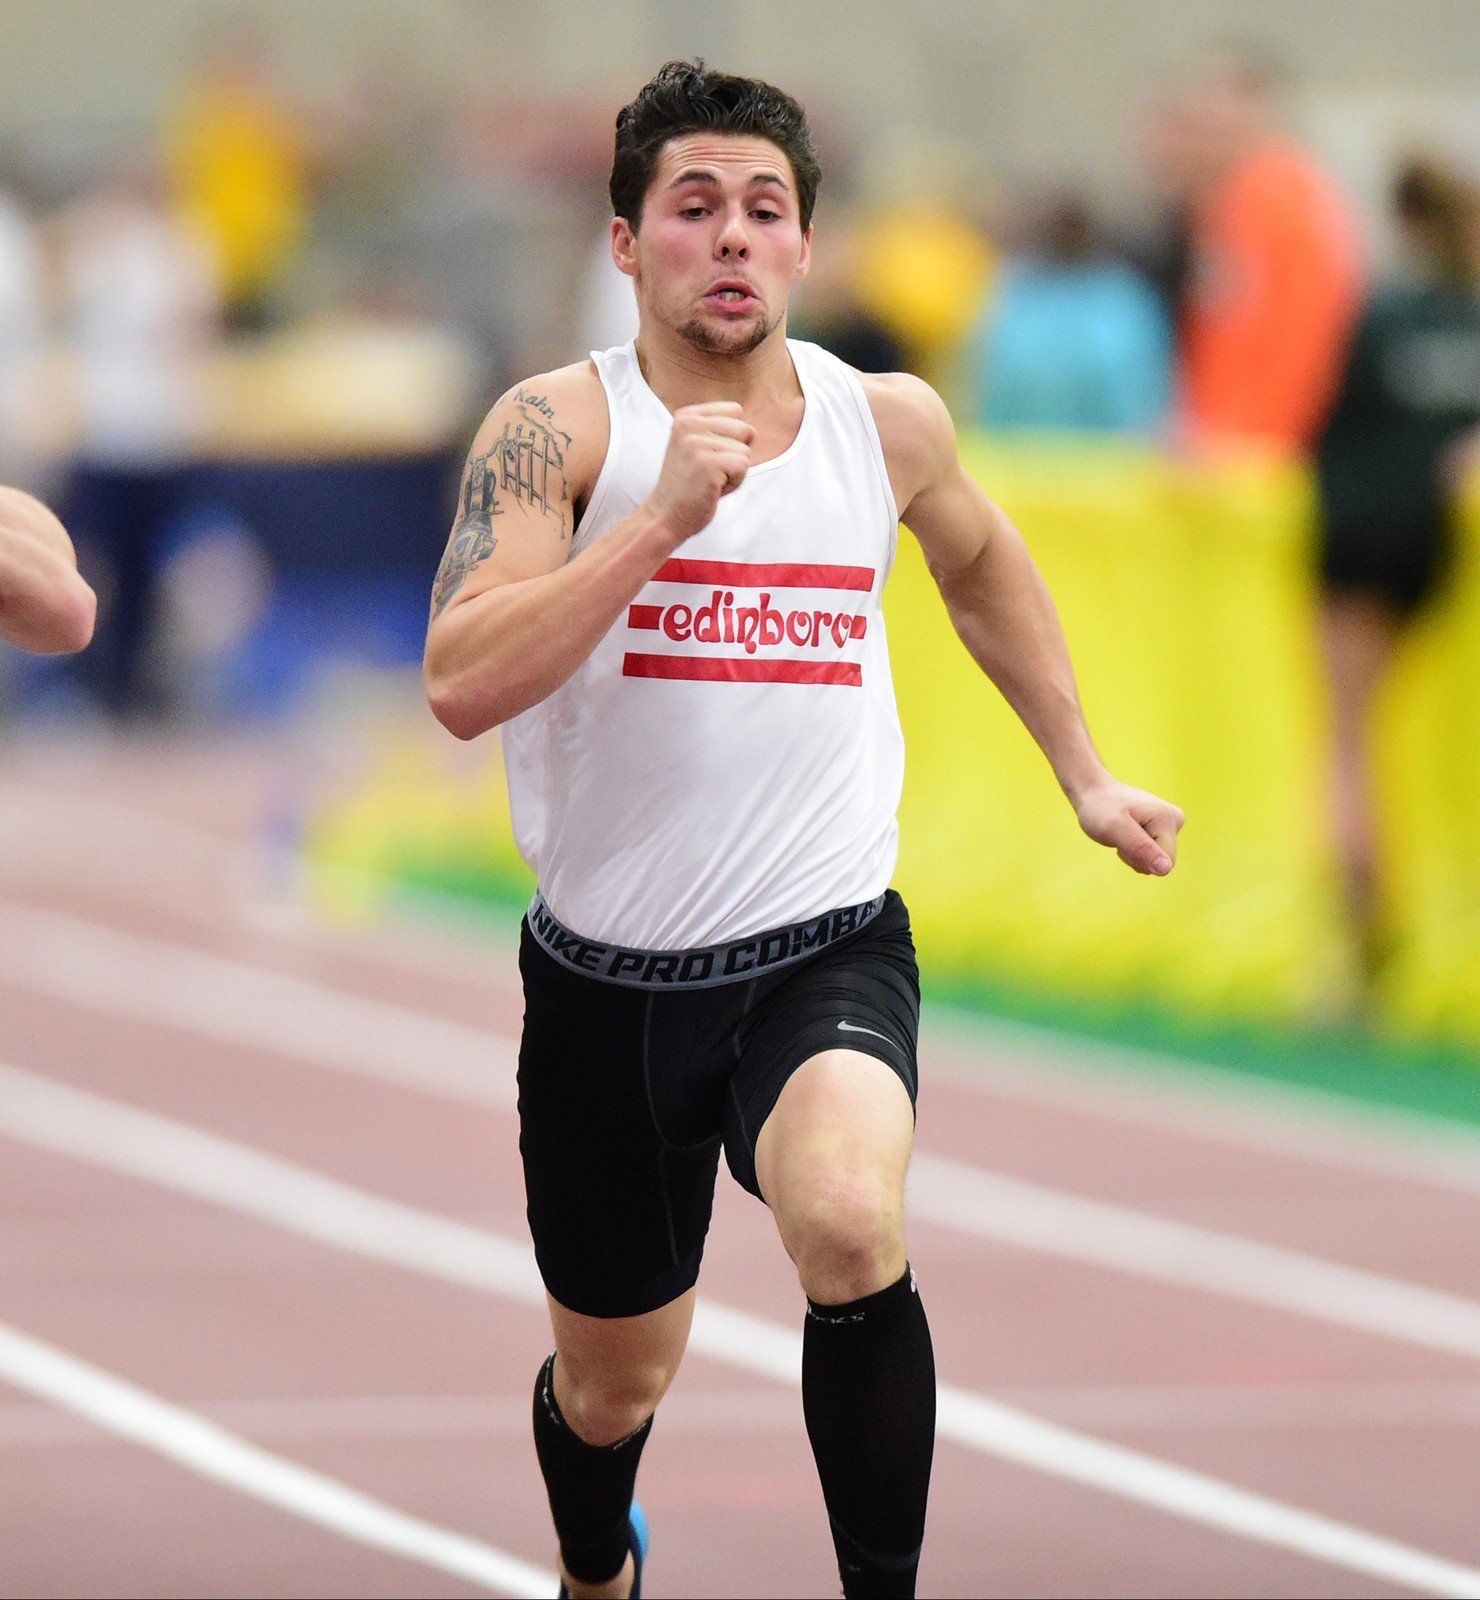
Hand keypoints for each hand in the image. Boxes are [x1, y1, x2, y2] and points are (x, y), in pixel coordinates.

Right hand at [646, 401, 755, 544]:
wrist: (665, 515)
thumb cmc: (687, 485)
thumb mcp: (702, 449)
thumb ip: (728, 434)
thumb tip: (753, 431)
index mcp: (686, 416)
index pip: (734, 411)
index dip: (730, 437)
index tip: (706, 455)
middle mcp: (689, 425)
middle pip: (742, 429)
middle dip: (733, 454)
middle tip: (708, 471)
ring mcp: (697, 443)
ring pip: (744, 450)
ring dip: (733, 472)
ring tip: (708, 481)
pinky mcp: (708, 464)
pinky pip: (743, 466)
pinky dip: (735, 483)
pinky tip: (713, 489)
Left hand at [1073, 778, 1183, 875]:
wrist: (1094, 793)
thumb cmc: (1100, 809)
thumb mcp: (1114, 828)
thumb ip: (1140, 848)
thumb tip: (1166, 869)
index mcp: (1168, 819)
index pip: (1165, 863)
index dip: (1139, 858)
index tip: (1122, 838)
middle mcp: (1175, 820)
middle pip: (1161, 862)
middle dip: (1136, 856)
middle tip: (1119, 836)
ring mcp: (1169, 823)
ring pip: (1155, 859)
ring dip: (1133, 853)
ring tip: (1121, 833)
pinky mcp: (1161, 828)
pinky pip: (1151, 853)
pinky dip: (1133, 849)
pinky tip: (1125, 834)